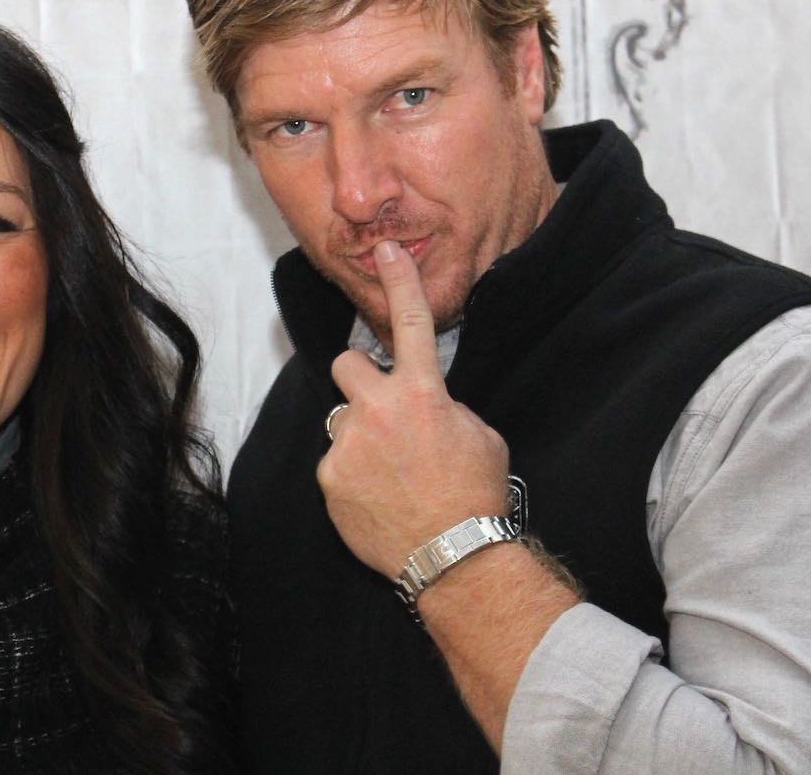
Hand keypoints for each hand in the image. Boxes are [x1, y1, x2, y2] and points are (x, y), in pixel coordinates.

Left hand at [317, 239, 511, 577]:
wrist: (456, 558)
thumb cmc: (476, 496)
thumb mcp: (480, 436)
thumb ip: (446, 407)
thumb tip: (425, 404)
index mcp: (423, 394)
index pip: (411, 322)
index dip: (398, 281)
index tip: (385, 251)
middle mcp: (379, 410)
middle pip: (347, 364)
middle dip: (361, 381)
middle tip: (382, 410)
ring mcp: (349, 444)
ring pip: (343, 422)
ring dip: (360, 437)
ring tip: (390, 475)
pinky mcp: (330, 478)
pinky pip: (336, 464)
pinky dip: (353, 478)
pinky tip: (378, 500)